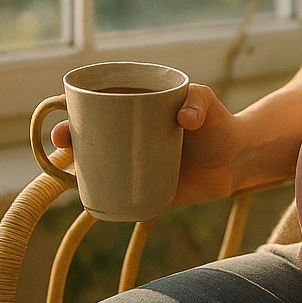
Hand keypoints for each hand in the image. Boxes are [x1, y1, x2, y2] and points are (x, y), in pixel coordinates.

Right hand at [50, 82, 243, 208]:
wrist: (236, 159)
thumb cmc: (218, 122)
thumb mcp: (207, 102)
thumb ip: (198, 102)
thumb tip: (185, 119)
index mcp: (137, 111)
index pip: (100, 106)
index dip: (76, 110)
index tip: (65, 112)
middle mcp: (130, 137)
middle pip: (91, 138)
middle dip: (69, 139)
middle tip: (66, 142)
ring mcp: (135, 165)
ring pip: (98, 166)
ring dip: (78, 170)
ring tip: (72, 170)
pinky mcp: (145, 190)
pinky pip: (115, 195)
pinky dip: (98, 197)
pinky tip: (85, 200)